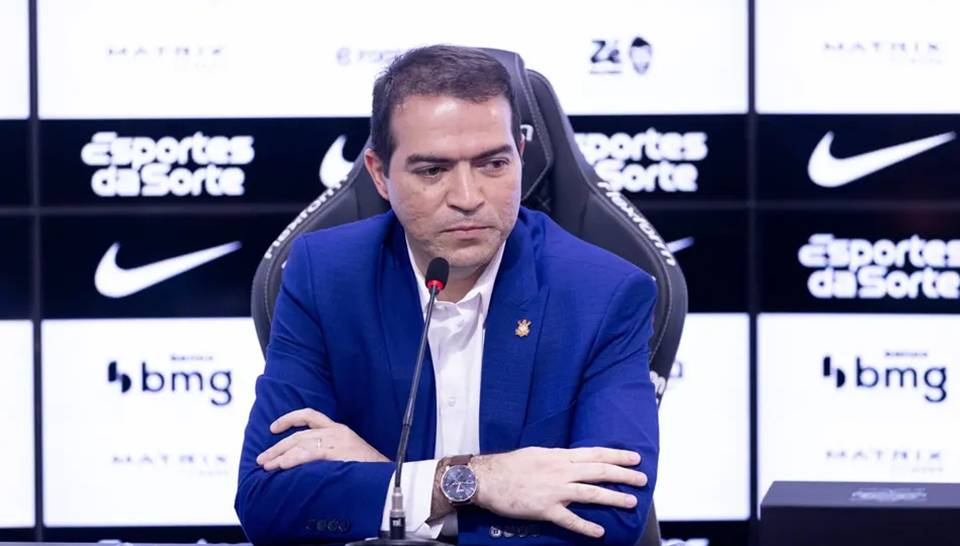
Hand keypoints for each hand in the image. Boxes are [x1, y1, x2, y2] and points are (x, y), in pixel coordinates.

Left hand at [256, 408, 389, 469]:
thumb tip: (304, 460)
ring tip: (266, 465)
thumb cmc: (368, 468)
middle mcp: (336, 431)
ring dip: (280, 455)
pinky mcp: (339, 452)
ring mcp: (337, 441)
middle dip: (277, 446)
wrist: (389, 475)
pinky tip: (283, 466)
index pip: (310, 415)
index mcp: (338, 429)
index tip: (273, 428)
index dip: (290, 419)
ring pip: (301, 443)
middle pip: (299, 434)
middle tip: (262, 459)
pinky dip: (294, 459)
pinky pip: (311, 454)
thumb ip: (329, 451)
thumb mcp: (348, 453)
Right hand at [471, 447, 646, 538]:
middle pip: (599, 471)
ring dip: (613, 498)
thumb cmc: (509, 466)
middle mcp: (561, 471)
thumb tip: (573, 461)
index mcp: (559, 457)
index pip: (595, 454)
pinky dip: (586, 527)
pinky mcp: (546, 509)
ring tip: (631, 502)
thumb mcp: (537, 454)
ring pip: (591, 493)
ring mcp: (555, 490)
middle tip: (642, 479)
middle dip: (623, 475)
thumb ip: (558, 459)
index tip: (634, 457)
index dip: (616, 455)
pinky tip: (600, 532)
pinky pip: (570, 520)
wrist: (487, 478)